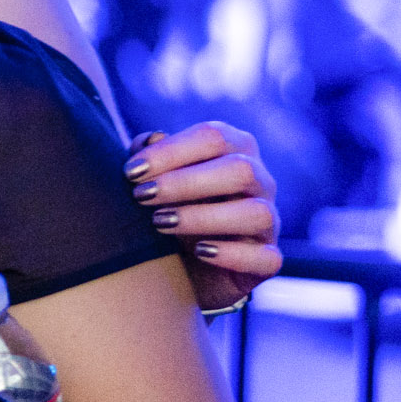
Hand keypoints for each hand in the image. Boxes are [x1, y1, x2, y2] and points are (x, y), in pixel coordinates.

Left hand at [125, 121, 279, 309]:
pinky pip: (266, 257)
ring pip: (257, 213)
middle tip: (141, 196)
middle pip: (240, 170)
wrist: (185, 264)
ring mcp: (269, 221)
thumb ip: (150, 158)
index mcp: (235, 150)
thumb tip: (150, 140)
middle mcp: (260, 181)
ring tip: (160, 223)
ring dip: (204, 217)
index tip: (131, 172)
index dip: (170, 151)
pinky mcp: (268, 258)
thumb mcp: (155, 180)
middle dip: (185, 182)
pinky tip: (200, 251)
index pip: (213, 137)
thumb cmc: (170, 206)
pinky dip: (233, 254)